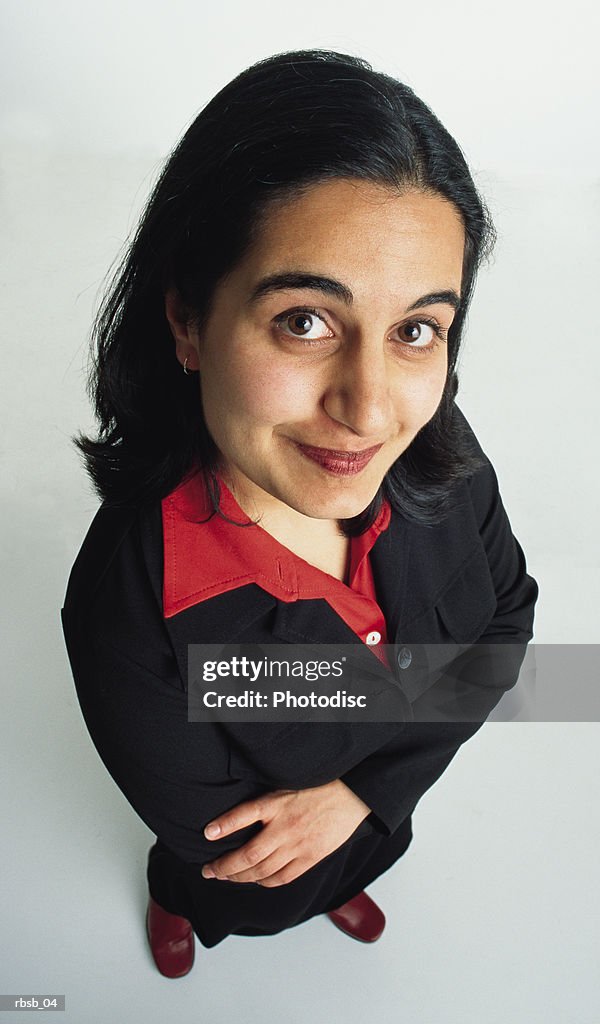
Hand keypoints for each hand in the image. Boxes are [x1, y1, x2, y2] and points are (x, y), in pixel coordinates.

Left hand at [201, 779, 370, 886]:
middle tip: (208, 870)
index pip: (245, 814)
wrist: (350, 796)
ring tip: (225, 877)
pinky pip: (282, 878)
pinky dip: (264, 882)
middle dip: (224, 866)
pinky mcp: (310, 858)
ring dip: (239, 877)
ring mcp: (298, 845)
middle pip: (249, 854)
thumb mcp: (285, 786)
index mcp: (277, 803)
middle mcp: (285, 826)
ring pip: (262, 870)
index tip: (207, 833)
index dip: (225, 825)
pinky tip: (254, 880)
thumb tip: (234, 818)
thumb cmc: (315, 789)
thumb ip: (264, 803)